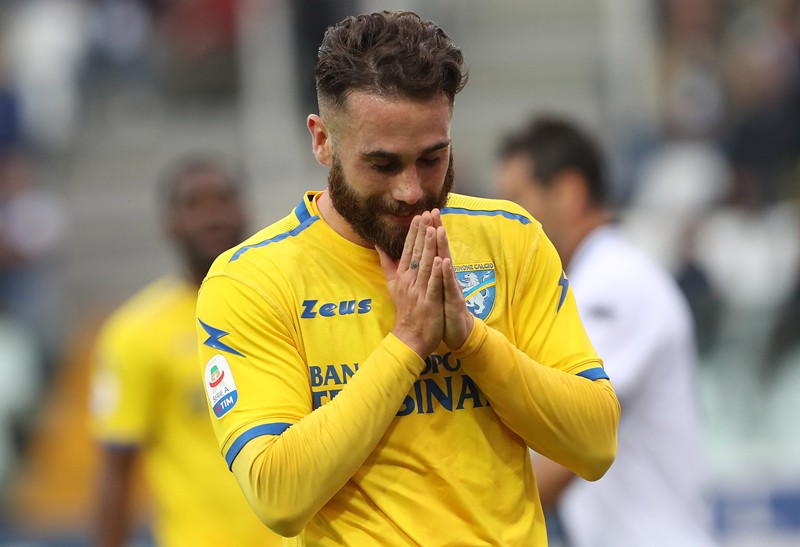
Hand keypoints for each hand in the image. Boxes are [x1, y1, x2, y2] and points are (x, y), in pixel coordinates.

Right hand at [377, 211, 444, 357]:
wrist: (408, 337)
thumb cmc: (404, 311)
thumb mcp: (392, 285)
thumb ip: (388, 265)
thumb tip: (379, 246)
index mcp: (402, 276)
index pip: (408, 250)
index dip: (413, 233)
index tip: (418, 216)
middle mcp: (409, 281)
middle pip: (416, 253)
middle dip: (422, 233)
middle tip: (426, 213)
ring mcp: (419, 291)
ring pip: (425, 265)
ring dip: (429, 246)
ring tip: (434, 228)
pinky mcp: (429, 302)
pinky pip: (433, 284)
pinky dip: (437, 272)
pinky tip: (442, 259)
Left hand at [431, 209, 473, 349]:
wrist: (455, 330)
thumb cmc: (441, 308)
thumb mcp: (430, 288)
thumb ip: (424, 273)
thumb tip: (414, 260)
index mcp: (436, 273)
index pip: (430, 248)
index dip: (427, 231)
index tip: (422, 212)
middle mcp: (445, 276)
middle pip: (440, 249)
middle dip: (436, 230)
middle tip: (433, 210)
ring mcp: (451, 286)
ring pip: (446, 263)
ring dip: (443, 246)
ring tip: (439, 229)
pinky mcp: (455, 299)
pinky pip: (450, 284)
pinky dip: (447, 273)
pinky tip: (445, 261)